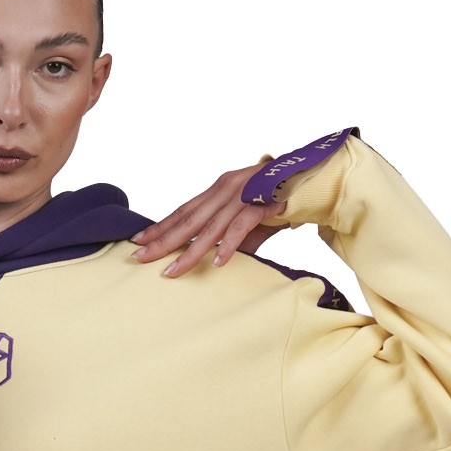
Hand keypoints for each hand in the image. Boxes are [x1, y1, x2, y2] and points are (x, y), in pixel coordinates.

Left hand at [131, 165, 283, 277]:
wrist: (313, 180)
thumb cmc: (279, 199)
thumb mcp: (248, 219)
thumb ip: (232, 238)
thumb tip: (218, 260)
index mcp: (219, 189)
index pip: (183, 211)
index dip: (160, 226)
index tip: (138, 240)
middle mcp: (225, 189)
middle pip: (188, 219)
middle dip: (162, 240)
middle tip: (140, 257)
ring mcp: (242, 195)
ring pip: (210, 228)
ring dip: (189, 252)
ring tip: (172, 270)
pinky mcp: (260, 203)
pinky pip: (240, 227)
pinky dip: (228, 246)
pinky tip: (216, 262)